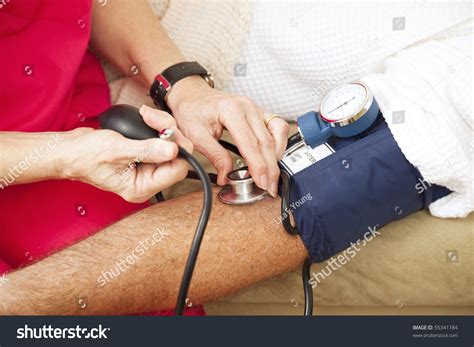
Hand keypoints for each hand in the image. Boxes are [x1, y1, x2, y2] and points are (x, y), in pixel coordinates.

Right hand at [57, 105, 191, 202]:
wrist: (69, 150)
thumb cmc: (85, 155)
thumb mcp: (117, 150)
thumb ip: (147, 151)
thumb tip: (172, 150)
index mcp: (142, 187)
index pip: (177, 170)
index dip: (177, 149)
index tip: (167, 132)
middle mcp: (148, 179)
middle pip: (177, 156)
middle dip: (169, 133)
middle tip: (152, 118)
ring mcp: (146, 167)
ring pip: (170, 145)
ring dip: (163, 125)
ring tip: (146, 114)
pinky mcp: (144, 155)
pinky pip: (160, 140)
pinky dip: (157, 126)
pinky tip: (145, 117)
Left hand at [167, 77, 288, 196]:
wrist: (192, 95)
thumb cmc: (192, 111)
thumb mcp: (196, 135)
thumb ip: (214, 156)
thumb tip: (226, 176)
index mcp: (231, 110)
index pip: (250, 144)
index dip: (258, 166)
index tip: (261, 182)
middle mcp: (247, 106)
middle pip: (266, 141)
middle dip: (270, 168)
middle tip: (269, 187)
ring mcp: (255, 108)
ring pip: (276, 133)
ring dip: (276, 156)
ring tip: (272, 175)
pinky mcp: (259, 112)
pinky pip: (277, 126)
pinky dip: (278, 143)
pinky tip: (273, 157)